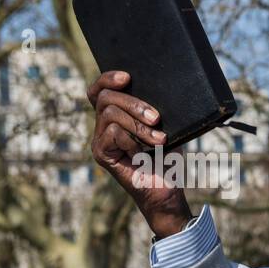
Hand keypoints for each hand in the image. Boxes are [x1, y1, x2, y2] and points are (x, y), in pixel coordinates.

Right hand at [86, 70, 192, 236]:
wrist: (168, 190)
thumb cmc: (168, 159)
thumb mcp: (164, 127)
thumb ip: (153, 109)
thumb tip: (158, 86)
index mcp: (116, 116)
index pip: (100, 90)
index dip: (108, 78)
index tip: (128, 77)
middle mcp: (103, 126)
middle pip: (105, 97)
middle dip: (134, 103)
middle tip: (157, 118)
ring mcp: (100, 140)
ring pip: (110, 113)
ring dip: (138, 125)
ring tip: (159, 140)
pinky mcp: (101, 154)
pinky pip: (112, 133)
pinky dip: (132, 141)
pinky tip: (143, 155)